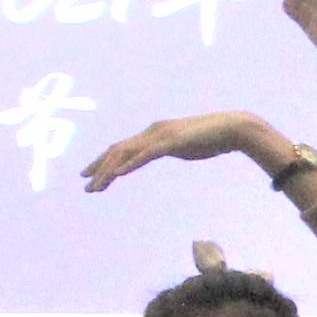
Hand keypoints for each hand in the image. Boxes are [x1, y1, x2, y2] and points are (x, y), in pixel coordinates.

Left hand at [79, 111, 291, 196]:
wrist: (232, 129)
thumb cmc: (211, 139)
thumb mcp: (184, 146)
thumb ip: (170, 148)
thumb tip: (163, 152)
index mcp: (154, 133)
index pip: (122, 147)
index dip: (103, 161)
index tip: (90, 175)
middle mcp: (152, 131)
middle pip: (117, 149)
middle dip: (98, 167)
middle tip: (85, 185)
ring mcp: (161, 135)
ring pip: (126, 153)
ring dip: (108, 171)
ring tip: (96, 187)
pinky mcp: (171, 142)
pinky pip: (146, 155)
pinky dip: (130, 164)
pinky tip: (118, 175)